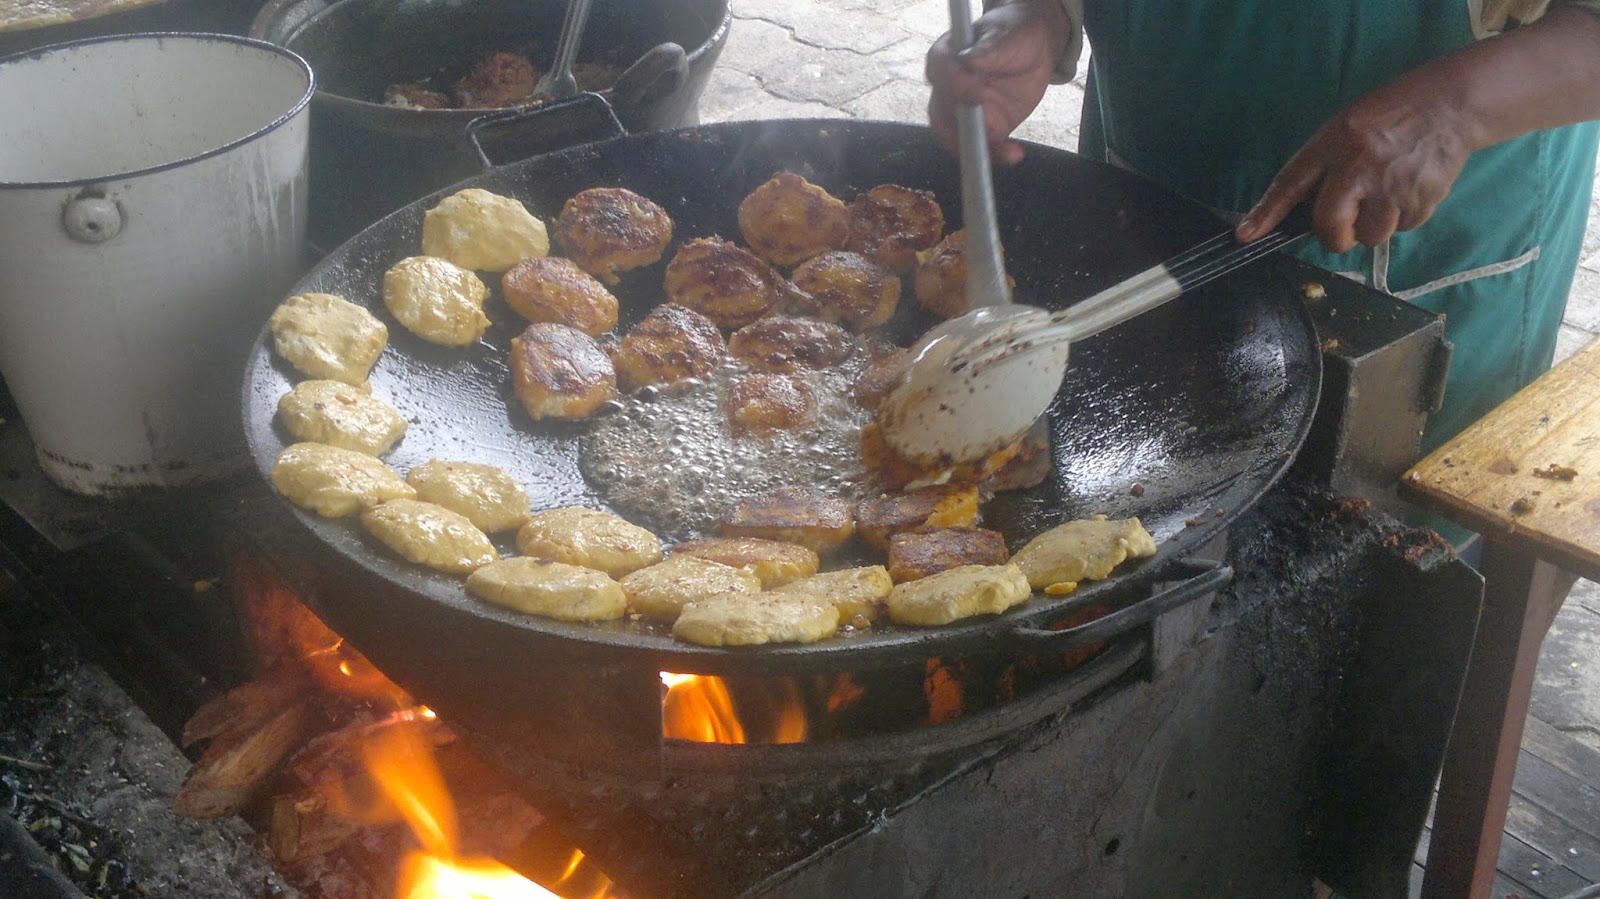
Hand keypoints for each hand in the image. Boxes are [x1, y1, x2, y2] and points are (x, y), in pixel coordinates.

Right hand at [926, 0, 1070, 165]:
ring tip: (1008, 152)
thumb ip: (991, 49)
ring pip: (956, 138)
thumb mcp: (1008, 35)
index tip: (978, 94)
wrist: (1034, 51)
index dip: (954, 87)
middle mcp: (947, 87)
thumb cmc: (1016, 34)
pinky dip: (994, 155)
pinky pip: (980, 147)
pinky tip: (1012, 154)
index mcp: (947, 56)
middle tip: (991, 134)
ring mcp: (961, 111)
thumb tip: (970, 61)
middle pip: (941, 114)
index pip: (939, 73)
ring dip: (979, 149)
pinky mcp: (980, 128)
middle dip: (962, 130)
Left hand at [1236, 72, 1474, 251]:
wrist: (1449, 105)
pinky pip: (1402, 230)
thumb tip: (1300, 211)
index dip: (1267, 213)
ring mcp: (1393, 187)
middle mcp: (1360, 167)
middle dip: (1334, 236)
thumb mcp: (1344, 130)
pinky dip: (1401, 218)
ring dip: (1372, 226)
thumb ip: (1321, 168)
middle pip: (1331, 228)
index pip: (1290, 183)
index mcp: (1335, 144)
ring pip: (1369, 237)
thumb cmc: (1388, 118)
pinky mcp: (1422, 201)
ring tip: (1384, 193)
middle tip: (1342, 225)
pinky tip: (1406, 190)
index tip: (1246, 236)